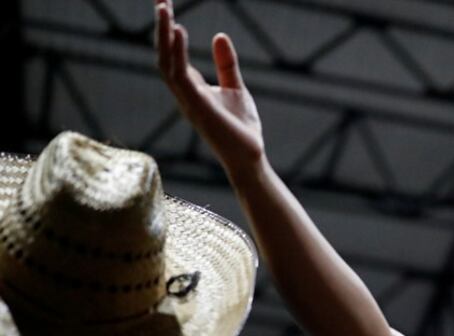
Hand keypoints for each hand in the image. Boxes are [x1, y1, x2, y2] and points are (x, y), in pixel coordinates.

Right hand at [155, 0, 264, 173]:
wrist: (249, 157)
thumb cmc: (241, 128)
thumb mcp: (236, 88)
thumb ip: (226, 64)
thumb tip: (218, 36)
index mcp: (190, 88)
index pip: (172, 53)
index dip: (167, 29)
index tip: (164, 3)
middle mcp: (183, 92)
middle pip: (163, 54)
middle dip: (160, 27)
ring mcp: (187, 100)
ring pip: (166, 62)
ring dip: (163, 35)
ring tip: (164, 8)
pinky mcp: (197, 107)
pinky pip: (180, 76)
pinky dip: (177, 52)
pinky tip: (178, 31)